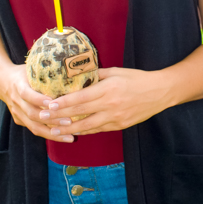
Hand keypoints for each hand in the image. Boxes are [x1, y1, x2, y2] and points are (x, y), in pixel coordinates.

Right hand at [0, 64, 74, 141]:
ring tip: (69, 136)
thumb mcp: (31, 69)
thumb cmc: (23, 73)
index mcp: (18, 86)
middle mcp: (16, 102)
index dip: (39, 99)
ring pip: (34, 126)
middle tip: (69, 121)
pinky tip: (64, 136)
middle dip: (51, 119)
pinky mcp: (19, 120)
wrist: (2, 81)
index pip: (27, 94)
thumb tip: (70, 69)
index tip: (53, 102)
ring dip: (52, 133)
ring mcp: (17, 113)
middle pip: (32, 114)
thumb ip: (45, 72)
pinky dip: (49, 134)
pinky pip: (34, 129)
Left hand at [37, 67, 171, 137]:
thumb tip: (79, 75)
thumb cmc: (138, 79)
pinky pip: (98, 129)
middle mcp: (110, 105)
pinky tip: (73, 132)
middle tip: (42, 118)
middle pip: (79, 113)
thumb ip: (97, 75)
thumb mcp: (117, 71)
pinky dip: (84, 131)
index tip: (47, 105)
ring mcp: (115, 117)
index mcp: (108, 89)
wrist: (160, 92)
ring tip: (53, 131)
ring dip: (68, 129)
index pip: (80, 98)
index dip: (62, 103)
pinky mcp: (120, 125)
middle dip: (58, 117)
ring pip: (87, 126)